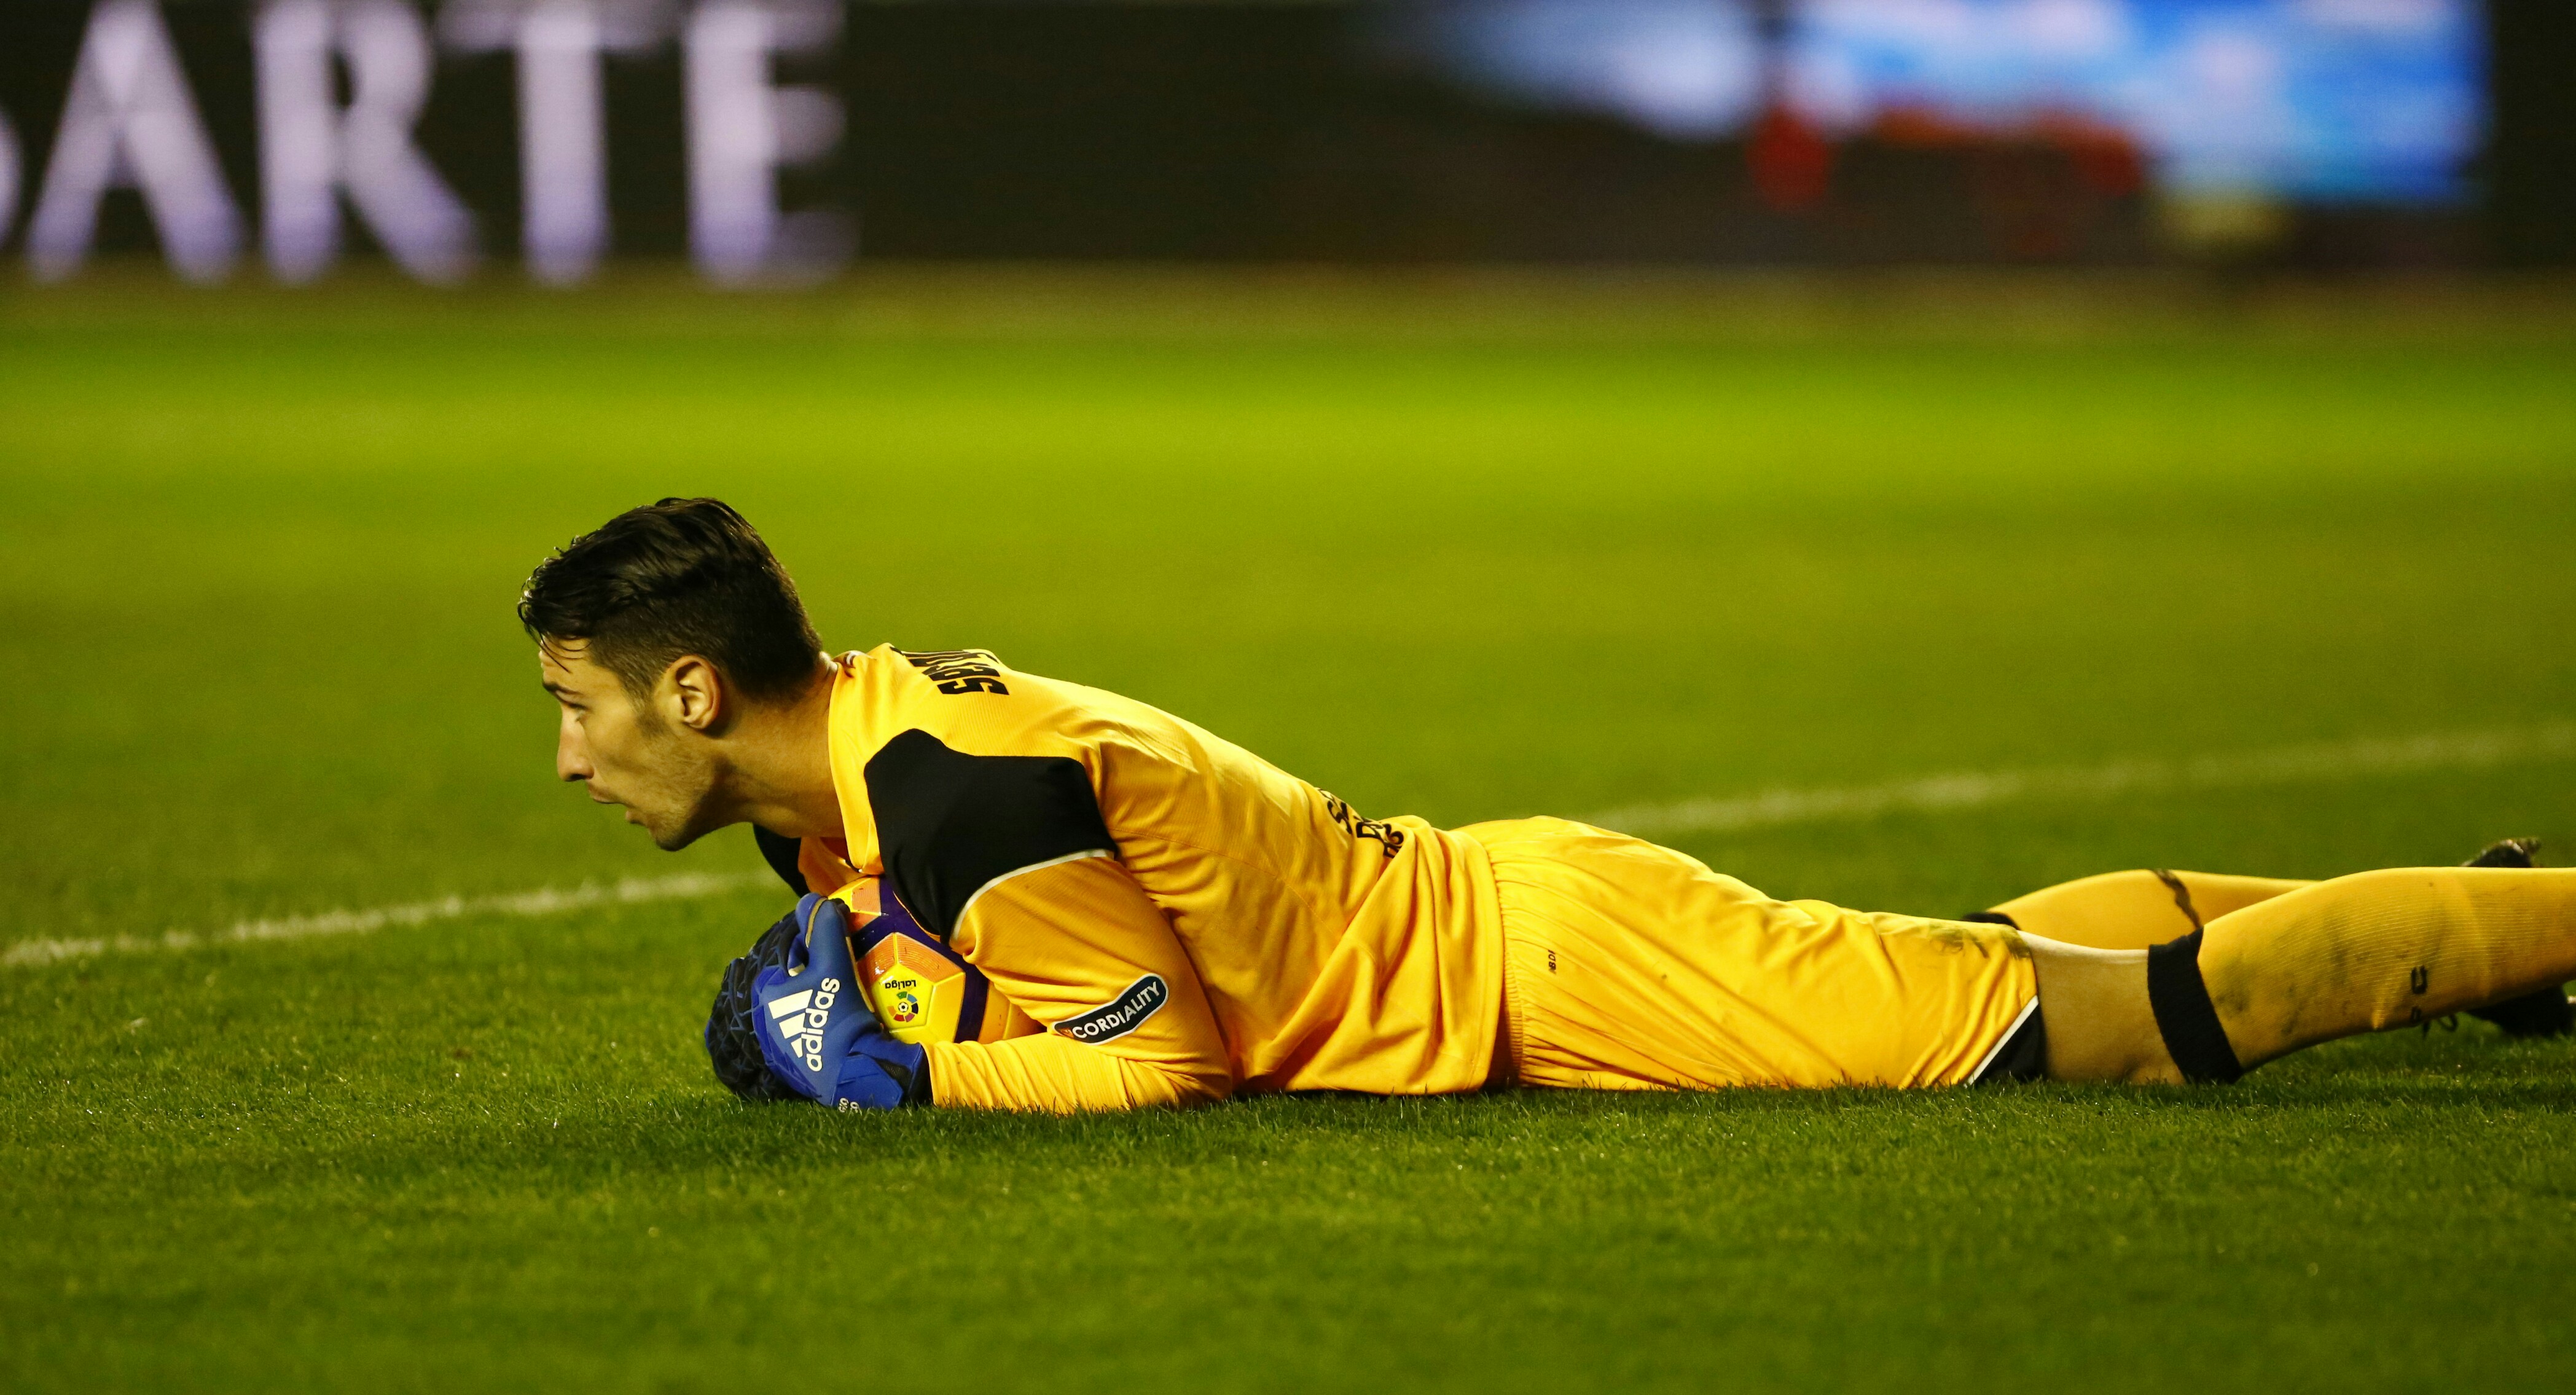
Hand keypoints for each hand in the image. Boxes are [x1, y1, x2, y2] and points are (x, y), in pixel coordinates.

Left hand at [752, 894, 931, 1108]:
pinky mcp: (788, 1064)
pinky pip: (797, 1032)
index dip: (810, 940)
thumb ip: (823, 929)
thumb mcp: (834, 966)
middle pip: (787, 980)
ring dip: (809, 994)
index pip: (785, 952)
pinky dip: (809, 1020)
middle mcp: (759, 1020)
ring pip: (792, 1006)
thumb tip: (814, 899)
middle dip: (807, 968)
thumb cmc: (840, 1015)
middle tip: (837, 965)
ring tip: (838, 992)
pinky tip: (828, 1020)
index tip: (832, 937)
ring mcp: (772, 1046)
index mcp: (763, 993)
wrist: (854, 1071)